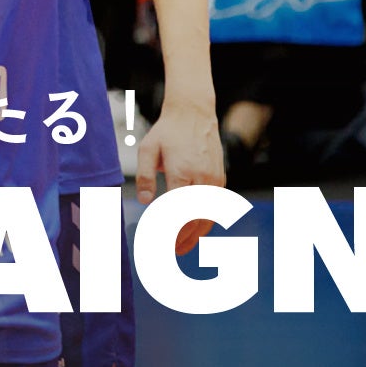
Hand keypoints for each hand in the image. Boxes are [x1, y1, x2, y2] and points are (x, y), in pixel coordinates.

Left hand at [135, 90, 224, 255]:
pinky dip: (204, 221)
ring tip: (181, 248)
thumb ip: (145, 176)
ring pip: (207, 215)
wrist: (194, 114)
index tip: (159, 243)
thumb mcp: (148, 149)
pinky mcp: (220, 179)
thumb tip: (146, 202)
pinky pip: (214, 207)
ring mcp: (214, 179)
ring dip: (195, 235)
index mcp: (183, 171)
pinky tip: (193, 231)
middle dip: (182, 238)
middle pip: (195, 218)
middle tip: (169, 252)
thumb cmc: (168, 132)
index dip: (169, 230)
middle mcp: (202, 178)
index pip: (177, 210)